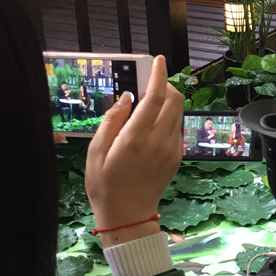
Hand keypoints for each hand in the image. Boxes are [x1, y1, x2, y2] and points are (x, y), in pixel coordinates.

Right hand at [85, 55, 183, 239]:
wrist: (128, 216)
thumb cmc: (105, 184)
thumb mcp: (96, 151)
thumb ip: (112, 120)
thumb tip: (127, 97)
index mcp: (137, 137)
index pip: (155, 97)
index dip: (159, 75)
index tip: (158, 60)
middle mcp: (159, 140)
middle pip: (174, 100)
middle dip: (165, 85)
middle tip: (150, 83)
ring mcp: (171, 149)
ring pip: (178, 113)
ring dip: (168, 101)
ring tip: (149, 103)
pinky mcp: (177, 157)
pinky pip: (176, 128)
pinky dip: (168, 117)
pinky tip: (152, 125)